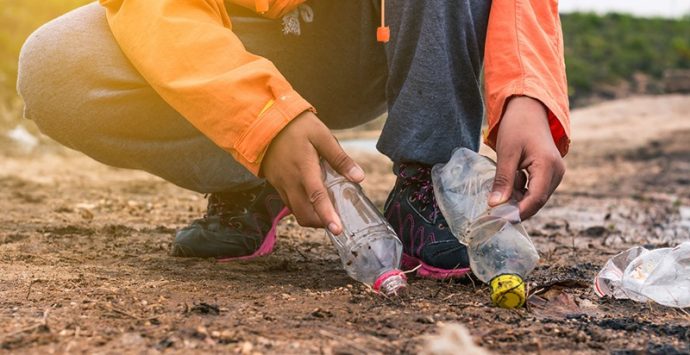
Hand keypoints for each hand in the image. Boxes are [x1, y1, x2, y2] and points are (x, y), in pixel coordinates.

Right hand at [261, 111, 364, 233]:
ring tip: (327, 210)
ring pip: (295, 211)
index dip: (327, 215)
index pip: (316, 197)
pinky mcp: (276, 184)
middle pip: (304, 214)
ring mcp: (281, 185)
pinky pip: (289, 203)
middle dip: (320, 223)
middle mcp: (290, 181)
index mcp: (304, 169)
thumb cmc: (295, 126)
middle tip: (336, 221)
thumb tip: (358, 177)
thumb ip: (339, 158)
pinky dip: (302, 207)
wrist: (264, 122)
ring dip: (311, 216)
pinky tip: (312, 199)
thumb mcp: (321, 135)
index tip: (337, 230)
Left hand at [489, 96, 564, 219]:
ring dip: (516, 199)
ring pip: (534, 197)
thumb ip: (503, 180)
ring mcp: (555, 174)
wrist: (529, 109)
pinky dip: (519, 191)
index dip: (517, 213)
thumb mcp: (507, 153)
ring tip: (498, 193)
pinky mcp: (549, 173)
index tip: (497, 220)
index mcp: (548, 166)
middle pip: (536, 201)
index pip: (535, 199)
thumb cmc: (517, 126)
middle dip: (515, 209)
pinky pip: (534, 190)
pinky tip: (507, 183)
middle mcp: (557, 173)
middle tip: (492, 214)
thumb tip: (495, 205)